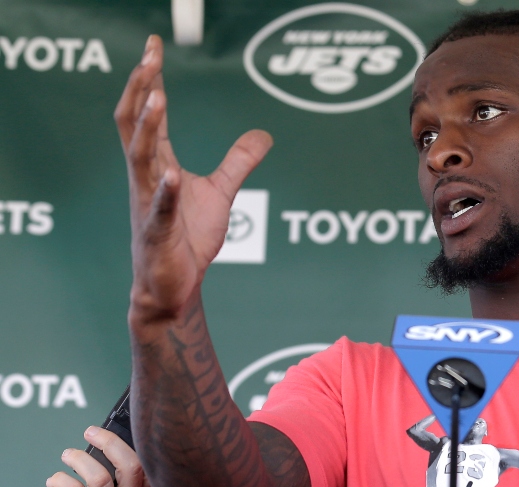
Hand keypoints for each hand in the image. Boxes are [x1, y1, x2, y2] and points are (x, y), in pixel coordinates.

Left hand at [46, 427, 150, 486]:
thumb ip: (114, 477)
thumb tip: (100, 444)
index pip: (145, 463)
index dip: (128, 441)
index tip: (107, 428)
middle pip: (130, 466)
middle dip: (109, 442)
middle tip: (90, 432)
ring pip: (100, 479)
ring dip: (79, 460)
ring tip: (68, 455)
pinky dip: (60, 480)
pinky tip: (54, 481)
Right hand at [115, 35, 272, 325]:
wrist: (172, 288)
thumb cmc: (188, 239)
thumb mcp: (220, 193)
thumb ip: (238, 163)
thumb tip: (265, 135)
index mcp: (158, 165)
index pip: (150, 114)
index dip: (151, 80)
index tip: (153, 46)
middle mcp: (146, 178)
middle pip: (135, 125)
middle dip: (141, 91)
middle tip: (147, 58)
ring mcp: (148, 205)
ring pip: (140, 159)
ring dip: (149, 129)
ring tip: (158, 99)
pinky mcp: (158, 234)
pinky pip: (159, 210)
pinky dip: (165, 191)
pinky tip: (172, 174)